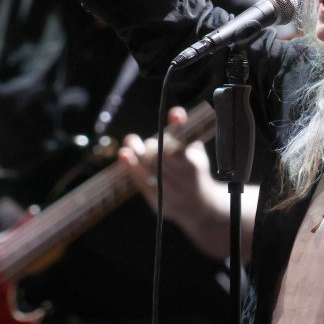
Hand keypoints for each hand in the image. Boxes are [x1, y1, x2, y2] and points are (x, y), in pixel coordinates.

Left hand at [119, 107, 221, 230]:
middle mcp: (180, 179)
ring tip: (130, 142)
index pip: (180, 146)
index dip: (176, 128)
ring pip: (148, 167)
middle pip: (160, 156)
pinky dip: (130, 166)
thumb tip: (176, 115)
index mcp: (193, 166)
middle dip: (153, 145)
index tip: (175, 115)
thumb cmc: (196, 174)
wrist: (200, 208)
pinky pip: (140, 181)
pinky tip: (123, 155)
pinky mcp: (156, 199)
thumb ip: (187, 138)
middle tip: (150, 144)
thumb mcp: (198, 155)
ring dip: (137, 152)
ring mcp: (167, 190)